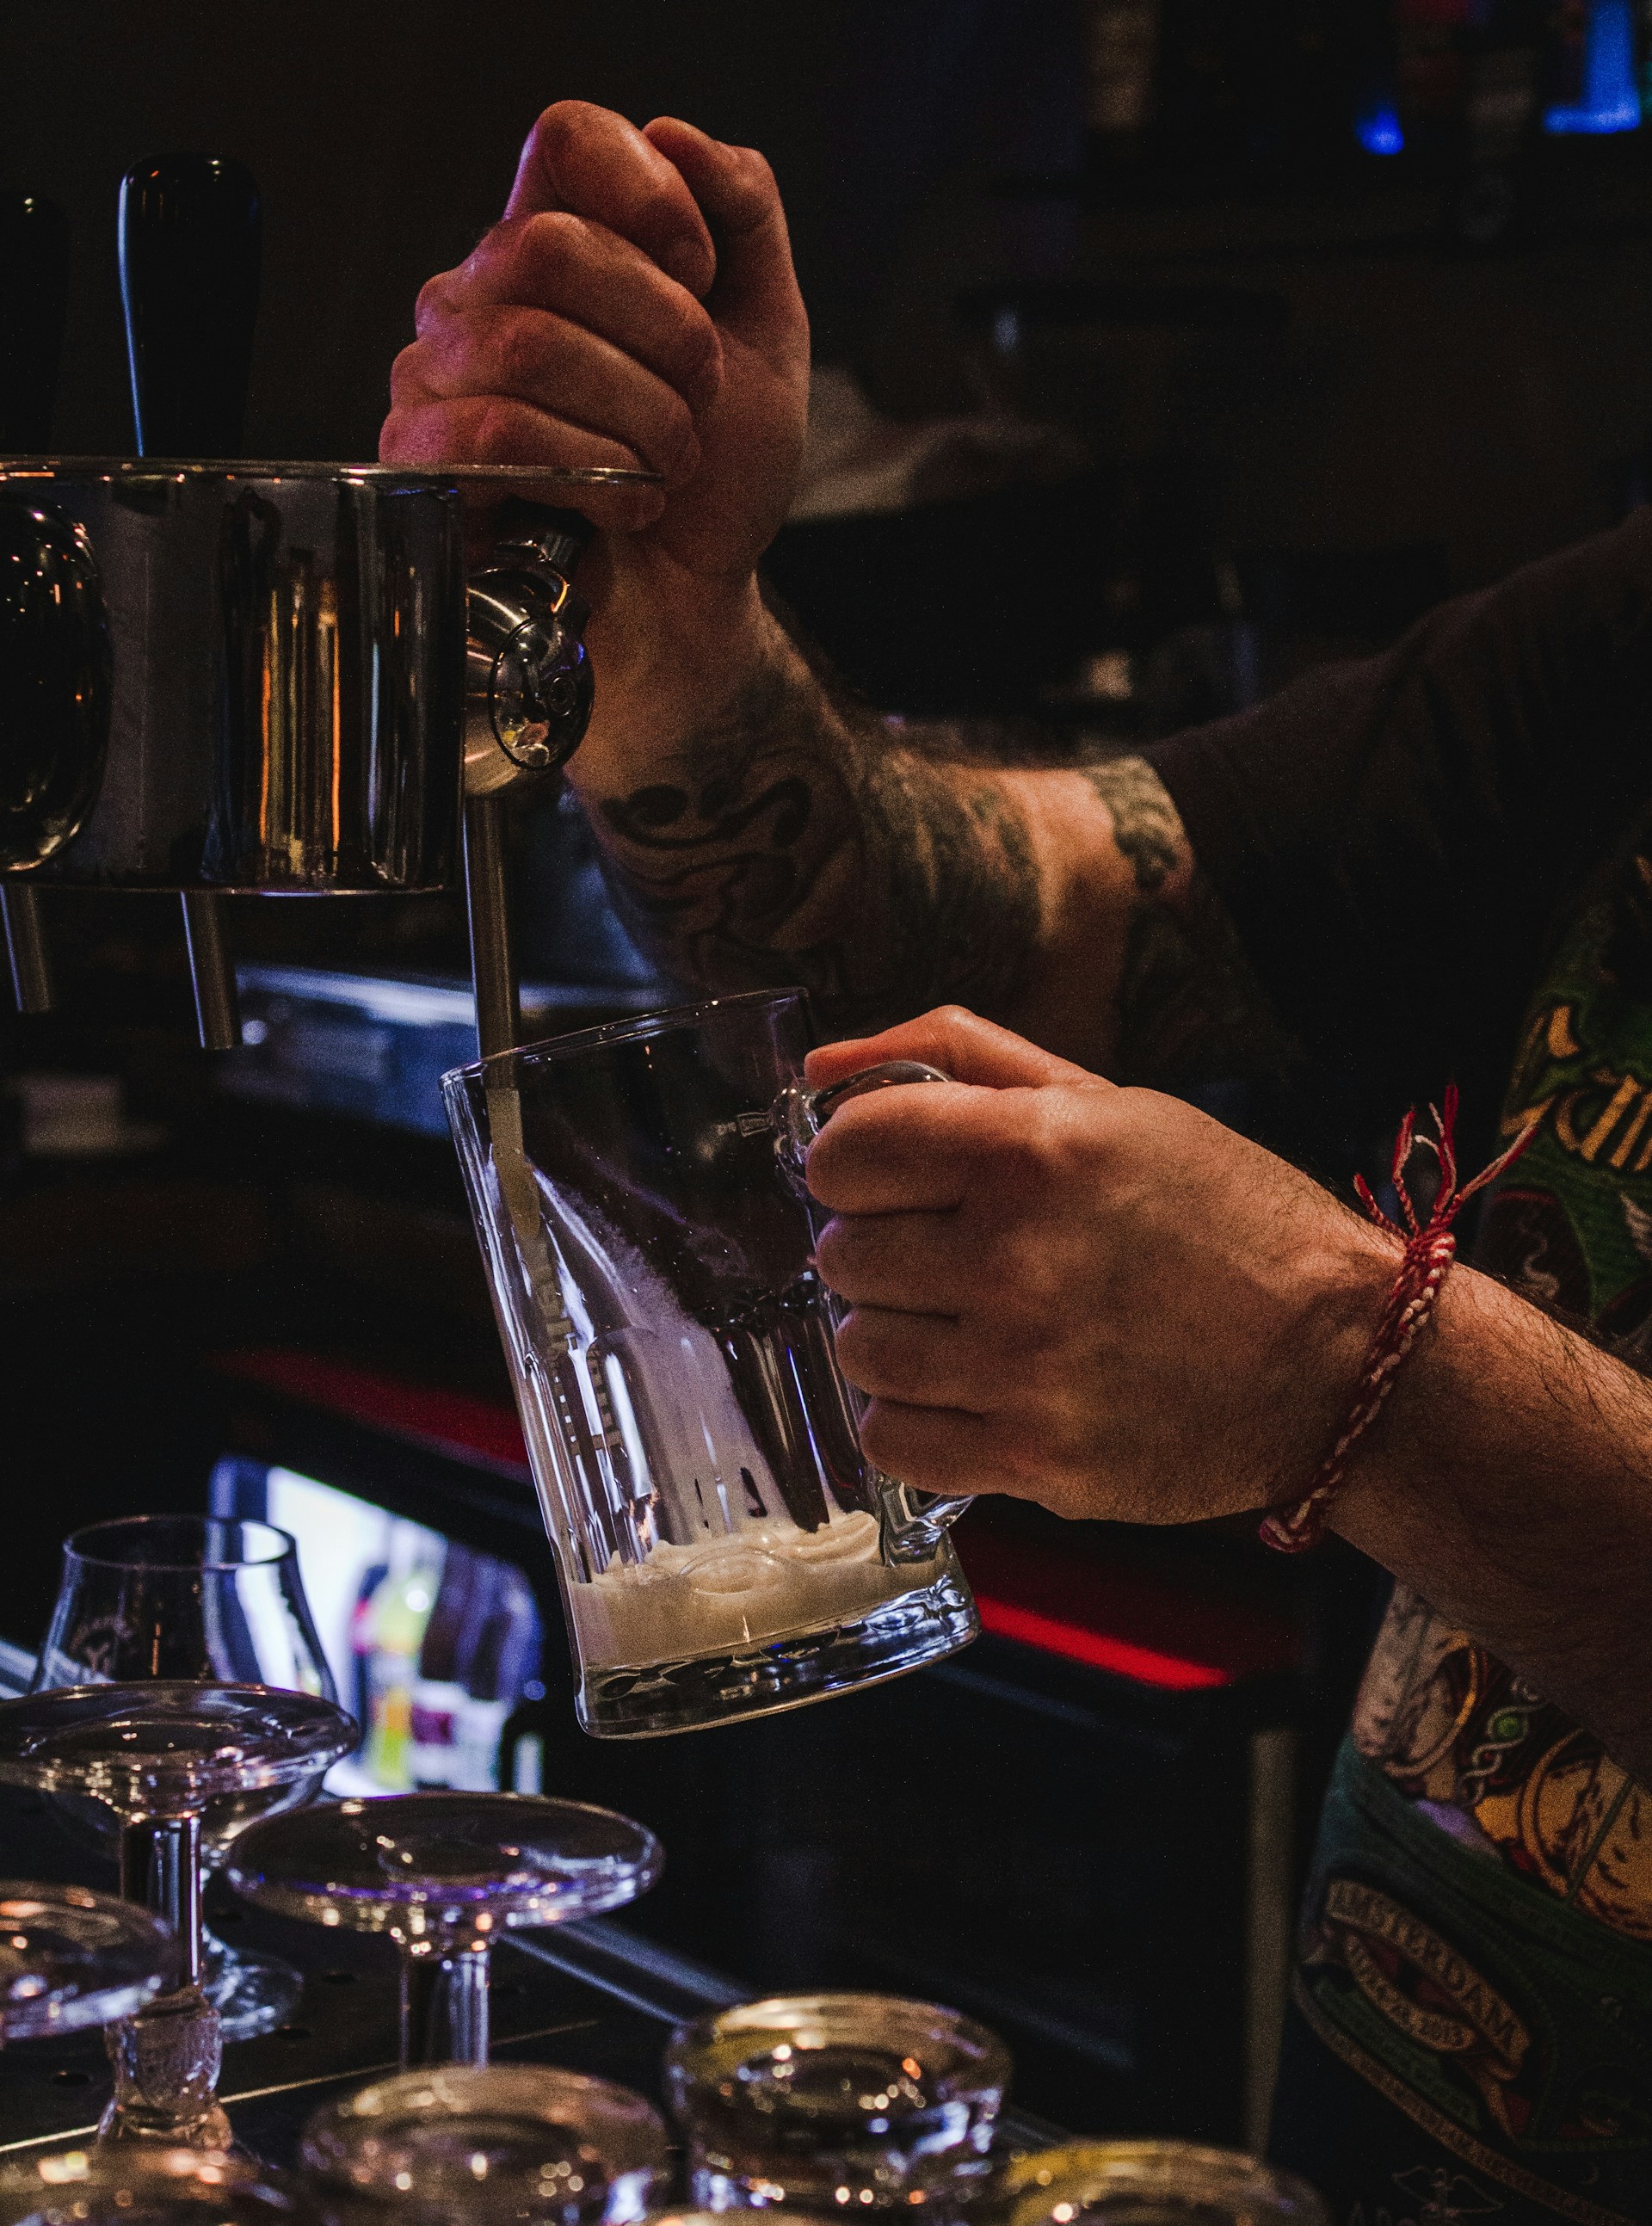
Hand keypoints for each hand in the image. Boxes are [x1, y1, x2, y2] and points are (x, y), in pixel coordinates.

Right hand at [380, 102, 809, 737]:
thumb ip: (746, 222)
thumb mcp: (767, 340)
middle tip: (697, 404)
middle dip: (659, 336)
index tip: (703, 274)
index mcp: (563, 239)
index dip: (647, 195)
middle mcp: (484, 292)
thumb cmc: (717, 485)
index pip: (567, 138)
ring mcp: (437, 374)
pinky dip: (588, 473)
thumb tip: (680, 138)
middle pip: (546, 246)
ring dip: (635, 420)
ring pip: (524, 345)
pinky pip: (492, 431)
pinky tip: (628, 504)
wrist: (693, 609)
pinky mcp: (419, 461)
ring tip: (668, 468)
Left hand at [805, 1007, 1397, 1522]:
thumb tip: (822, 1062)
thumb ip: (959, 1057)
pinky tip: (973, 1391)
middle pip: (842, 1254)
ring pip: (859, 1349)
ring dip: (899, 1335)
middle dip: (884, 1250)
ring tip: (971, 1326)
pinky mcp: (1034, 1460)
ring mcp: (1023, 1368)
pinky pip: (889, 1440)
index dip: (856, 1164)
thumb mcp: (1109, 1103)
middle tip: (957, 1258)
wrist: (1343, 1360)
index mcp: (1034, 1150)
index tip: (892, 1181)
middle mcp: (1018, 1257)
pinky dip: (913, 1420)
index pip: (846, 1150)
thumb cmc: (1225, 1219)